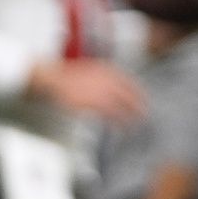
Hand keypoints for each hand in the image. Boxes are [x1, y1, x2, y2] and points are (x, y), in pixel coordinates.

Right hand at [29, 58, 145, 122]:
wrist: (53, 79)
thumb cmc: (68, 77)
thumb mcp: (89, 71)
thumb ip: (102, 78)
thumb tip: (112, 88)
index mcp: (106, 70)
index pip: (129, 82)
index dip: (138, 93)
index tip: (144, 101)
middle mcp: (107, 79)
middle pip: (130, 95)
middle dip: (139, 106)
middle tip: (144, 115)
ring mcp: (101, 91)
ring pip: (124, 106)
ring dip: (132, 116)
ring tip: (136, 125)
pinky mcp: (94, 103)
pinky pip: (112, 115)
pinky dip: (120, 122)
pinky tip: (123, 128)